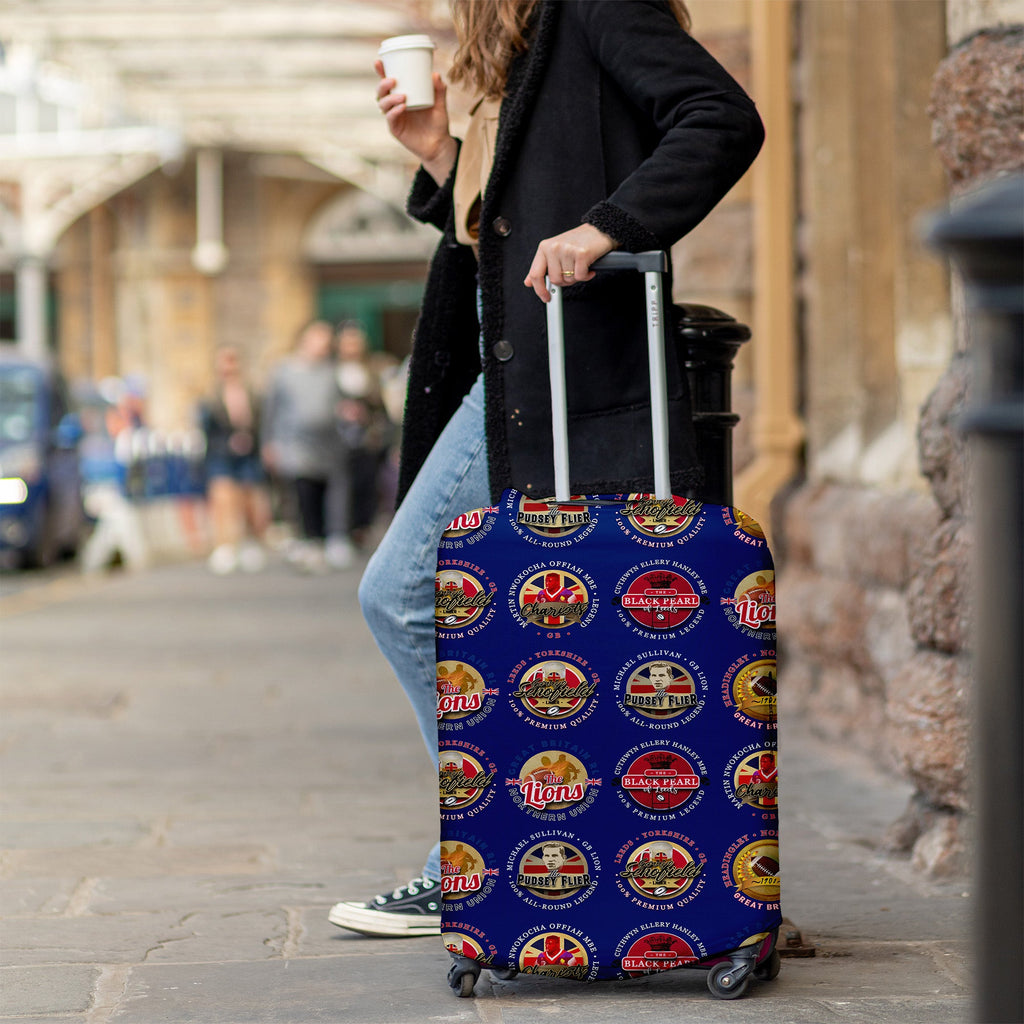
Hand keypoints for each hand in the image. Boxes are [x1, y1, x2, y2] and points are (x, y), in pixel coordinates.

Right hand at [375, 61, 457, 184]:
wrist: (439, 144)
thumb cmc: (437, 122)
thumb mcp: (440, 104)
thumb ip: (439, 90)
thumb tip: (435, 74)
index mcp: (401, 95)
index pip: (388, 82)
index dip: (381, 71)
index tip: (379, 61)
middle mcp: (394, 105)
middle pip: (381, 92)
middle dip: (382, 84)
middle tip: (393, 80)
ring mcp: (394, 118)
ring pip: (383, 105)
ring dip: (389, 98)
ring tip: (402, 96)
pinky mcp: (396, 130)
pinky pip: (391, 119)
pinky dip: (394, 112)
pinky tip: (402, 107)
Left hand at [523, 224, 617, 301]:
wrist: (599, 230)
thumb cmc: (578, 242)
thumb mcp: (555, 252)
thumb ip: (541, 268)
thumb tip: (529, 282)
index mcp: (545, 247)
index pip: (535, 274)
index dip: (539, 290)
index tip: (545, 298)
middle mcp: (554, 247)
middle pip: (555, 280)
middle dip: (566, 280)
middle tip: (573, 271)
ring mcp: (567, 250)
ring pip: (568, 279)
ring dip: (577, 277)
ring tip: (581, 265)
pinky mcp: (581, 254)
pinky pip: (580, 277)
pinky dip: (586, 275)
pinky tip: (588, 267)